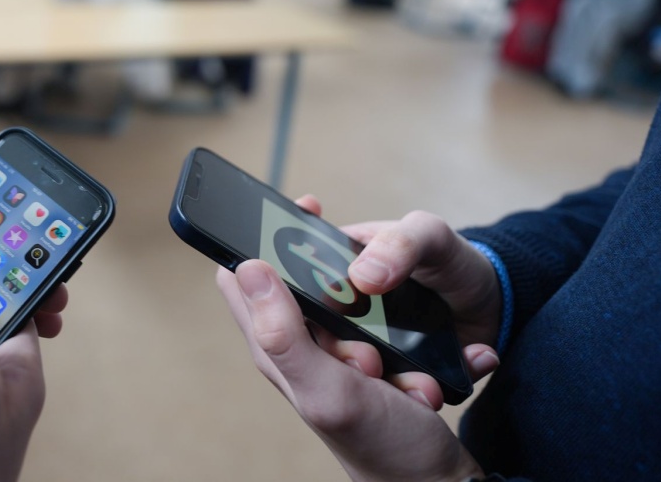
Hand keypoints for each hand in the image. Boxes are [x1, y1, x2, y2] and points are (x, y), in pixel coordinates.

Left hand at [215, 196, 498, 481]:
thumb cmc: (381, 446)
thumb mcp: (328, 390)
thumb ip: (284, 333)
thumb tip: (248, 267)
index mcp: (274, 347)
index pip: (241, 274)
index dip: (255, 238)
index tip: (296, 215)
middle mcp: (299, 345)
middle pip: (306, 280)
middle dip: (345, 292)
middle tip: (366, 337)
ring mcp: (337, 351)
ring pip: (358, 303)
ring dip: (385, 326)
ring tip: (395, 374)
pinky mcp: (374, 357)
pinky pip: (392, 328)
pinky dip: (409, 346)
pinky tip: (419, 383)